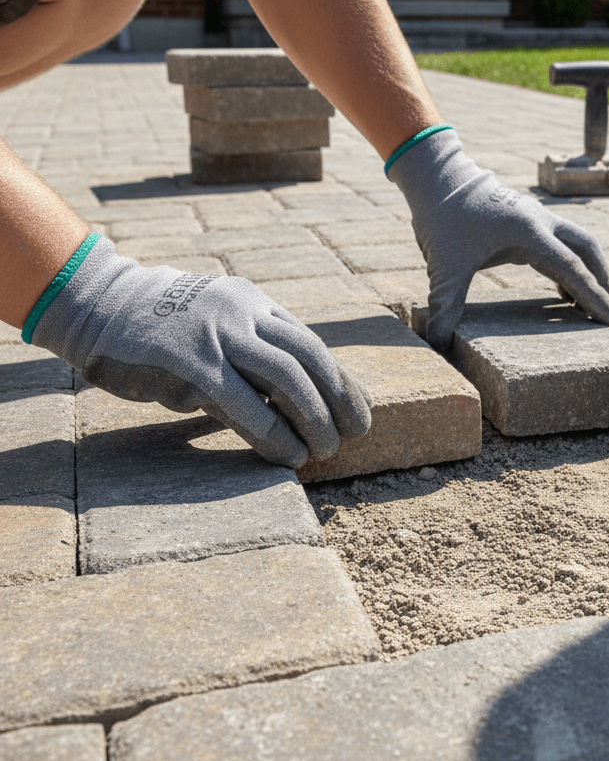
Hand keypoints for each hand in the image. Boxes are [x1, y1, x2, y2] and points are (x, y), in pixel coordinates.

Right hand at [31, 237, 371, 467]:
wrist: (96, 304)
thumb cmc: (159, 326)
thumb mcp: (215, 326)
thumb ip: (251, 353)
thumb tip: (292, 400)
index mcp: (254, 304)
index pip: (312, 344)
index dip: (343, 380)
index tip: (360, 410)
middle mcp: (243, 314)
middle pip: (310, 358)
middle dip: (340, 400)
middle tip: (357, 433)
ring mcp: (217, 336)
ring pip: (287, 378)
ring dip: (315, 419)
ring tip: (326, 450)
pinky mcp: (190, 365)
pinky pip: (246, 405)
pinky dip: (275, 434)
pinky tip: (289, 456)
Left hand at [388, 127, 608, 348]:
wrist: (437, 179)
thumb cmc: (442, 219)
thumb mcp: (444, 267)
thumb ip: (446, 304)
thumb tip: (437, 343)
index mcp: (529, 232)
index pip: (572, 269)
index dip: (594, 297)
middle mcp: (540, 221)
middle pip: (587, 250)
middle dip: (601, 282)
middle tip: (608, 314)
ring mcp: (536, 217)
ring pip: (577, 244)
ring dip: (587, 272)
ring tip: (588, 308)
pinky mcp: (527, 220)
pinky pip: (560, 243)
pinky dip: (568, 266)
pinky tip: (562, 292)